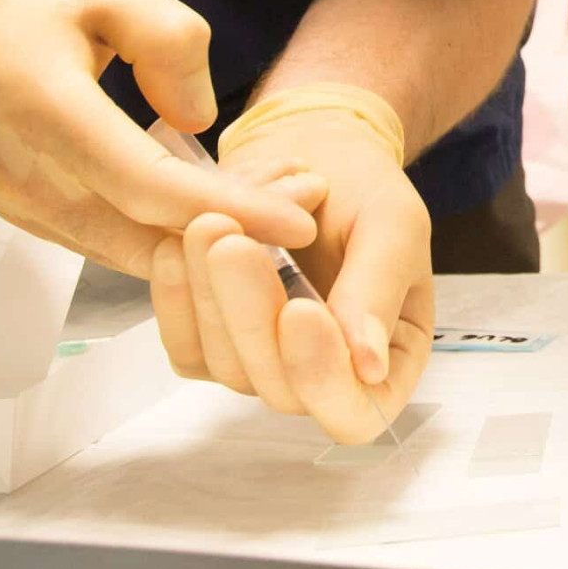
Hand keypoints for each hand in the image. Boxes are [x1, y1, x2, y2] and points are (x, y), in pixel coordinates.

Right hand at [0, 0, 317, 275]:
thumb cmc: (14, 0)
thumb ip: (168, 40)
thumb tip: (200, 120)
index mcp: (42, 109)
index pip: (147, 185)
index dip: (229, 210)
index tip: (298, 220)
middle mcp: (27, 176)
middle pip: (146, 235)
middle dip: (237, 235)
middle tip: (312, 206)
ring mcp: (22, 206)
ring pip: (131, 250)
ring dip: (206, 242)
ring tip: (283, 204)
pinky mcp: (30, 216)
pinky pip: (110, 239)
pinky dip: (168, 234)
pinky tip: (223, 207)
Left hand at [150, 85, 435, 442]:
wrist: (313, 155)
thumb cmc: (364, 190)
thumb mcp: (392, 223)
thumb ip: (379, 288)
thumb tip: (370, 365)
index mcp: (390, 361)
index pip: (358, 413)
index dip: (325, 377)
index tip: (300, 310)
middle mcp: (328, 378)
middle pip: (284, 393)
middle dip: (254, 319)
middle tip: (234, 243)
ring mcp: (267, 366)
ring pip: (229, 369)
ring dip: (211, 300)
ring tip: (209, 224)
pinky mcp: (216, 345)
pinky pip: (188, 348)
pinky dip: (178, 301)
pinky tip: (175, 248)